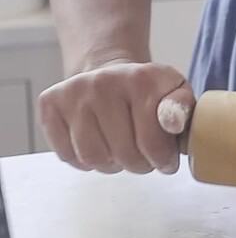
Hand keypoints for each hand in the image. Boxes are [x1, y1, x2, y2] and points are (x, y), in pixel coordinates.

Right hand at [38, 60, 194, 174]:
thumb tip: (172, 123)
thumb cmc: (149, 92)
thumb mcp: (177, 94)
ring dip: (112, 165)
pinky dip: (85, 161)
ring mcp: (73, 92)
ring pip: (93, 158)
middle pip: (123, 153)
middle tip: (144, 157)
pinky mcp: (50, 103)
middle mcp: (103, 82)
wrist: (111, 73)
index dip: (162, 160)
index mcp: (142, 79)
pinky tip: (99, 144)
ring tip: (121, 151)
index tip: (166, 161)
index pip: (152, 142)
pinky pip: (67, 154)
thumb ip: (183, 109)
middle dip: (139, 164)